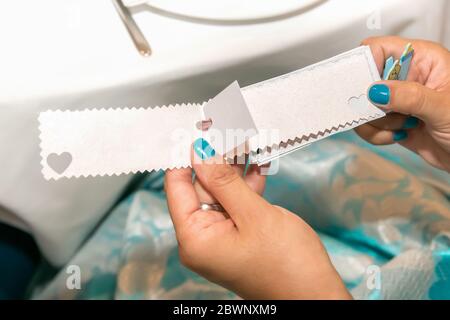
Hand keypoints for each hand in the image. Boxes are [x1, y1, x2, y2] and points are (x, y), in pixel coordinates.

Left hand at [164, 139, 350, 299]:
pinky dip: (247, 185)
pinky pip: (238, 203)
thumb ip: (224, 181)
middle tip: (228, 129)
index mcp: (195, 238)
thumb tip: (200, 152)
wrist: (316, 294)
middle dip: (217, 158)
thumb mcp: (254, 215)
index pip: (177, 187)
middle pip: (202, 187)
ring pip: (222, 192)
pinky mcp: (240, 234)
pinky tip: (256, 163)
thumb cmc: (287, 264)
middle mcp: (203, 238)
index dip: (186, 156)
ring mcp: (222, 235)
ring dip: (235, 168)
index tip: (197, 130)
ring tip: (244, 139)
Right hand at [355, 36, 449, 171]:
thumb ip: (410, 96)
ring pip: (364, 106)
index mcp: (422, 59)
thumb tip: (375, 90)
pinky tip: (398, 136)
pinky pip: (368, 125)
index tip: (364, 88)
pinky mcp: (391, 120)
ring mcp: (397, 100)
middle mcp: (406, 77)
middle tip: (382, 111)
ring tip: (403, 126)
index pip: (380, 48)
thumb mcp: (443, 108)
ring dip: (377, 121)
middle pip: (366, 79)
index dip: (366, 64)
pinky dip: (377, 134)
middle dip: (369, 100)